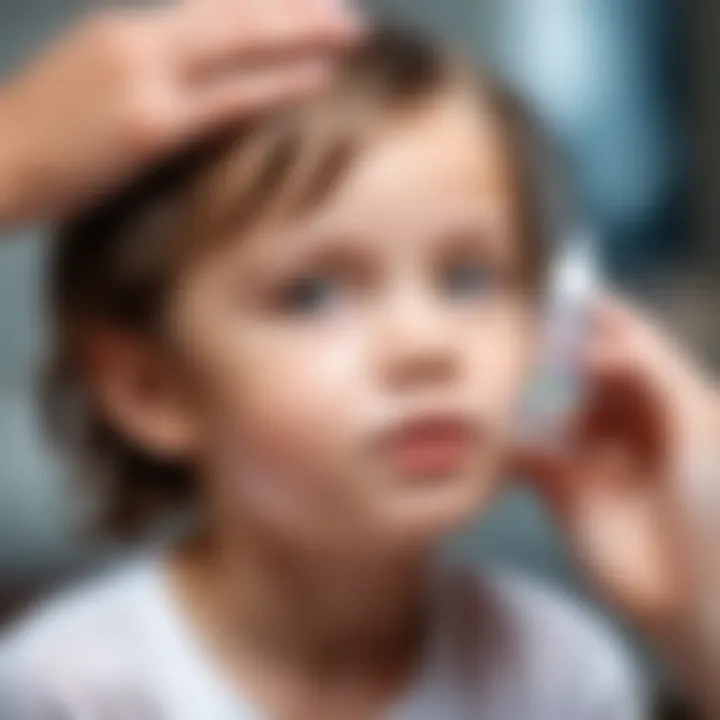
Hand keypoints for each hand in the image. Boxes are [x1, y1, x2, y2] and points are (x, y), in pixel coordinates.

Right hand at [0, 0, 362, 225]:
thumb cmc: (38, 141)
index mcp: (122, 33)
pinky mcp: (147, 127)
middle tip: (348, 15)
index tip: (308, 4)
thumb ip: (147, 80)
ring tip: (350, 35)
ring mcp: (141, 81)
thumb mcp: (93, 92)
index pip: (208, 7)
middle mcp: (135, 42)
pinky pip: (226, 100)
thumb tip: (201, 89)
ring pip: (238, 45)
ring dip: (300, 37)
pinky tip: (316, 81)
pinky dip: (275, 87)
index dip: (263, 3)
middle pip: (232, 13)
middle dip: (296, 11)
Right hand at [515, 294, 719, 641]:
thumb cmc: (712, 507)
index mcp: (673, 399)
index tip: (560, 282)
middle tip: (514, 326)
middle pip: (585, 370)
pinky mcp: (565, 492)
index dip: (598, 312)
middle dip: (553, 348)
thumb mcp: (697, 427)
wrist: (702, 602)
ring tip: (496, 375)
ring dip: (528, 394)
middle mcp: (632, 421)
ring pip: (554, 409)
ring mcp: (597, 456)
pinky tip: (493, 434)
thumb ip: (646, 374)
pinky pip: (529, 458)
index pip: (631, 340)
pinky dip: (509, 446)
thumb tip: (594, 345)